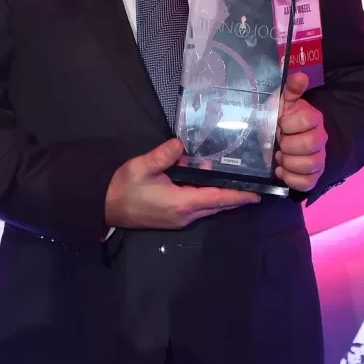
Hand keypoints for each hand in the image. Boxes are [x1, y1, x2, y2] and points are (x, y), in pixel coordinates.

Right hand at [104, 139, 259, 229]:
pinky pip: (200, 209)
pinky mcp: (174, 218)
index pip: (217, 198)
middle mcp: (185, 215)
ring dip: (223, 198)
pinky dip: (211, 199)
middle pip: (217, 206)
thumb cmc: (124, 188)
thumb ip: (163, 155)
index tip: (257, 194)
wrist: (106, 206)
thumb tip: (180, 144)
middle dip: (236, 197)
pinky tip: (213, 187)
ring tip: (239, 184)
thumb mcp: (141, 167)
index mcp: (182, 203)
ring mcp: (180, 219)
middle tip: (255, 185)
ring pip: (209, 208)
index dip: (238, 196)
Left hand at [275, 72, 326, 192]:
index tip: (279, 123)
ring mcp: (319, 159)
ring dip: (289, 163)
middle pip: (310, 145)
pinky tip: (281, 171)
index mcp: (314, 118)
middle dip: (288, 145)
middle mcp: (320, 139)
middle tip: (278, 143)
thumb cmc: (280, 119)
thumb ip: (291, 89)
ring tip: (279, 158)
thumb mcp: (282, 102)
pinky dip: (291, 179)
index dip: (289, 124)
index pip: (308, 120)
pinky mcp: (313, 177)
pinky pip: (307, 183)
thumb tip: (299, 75)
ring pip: (310, 165)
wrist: (279, 139)